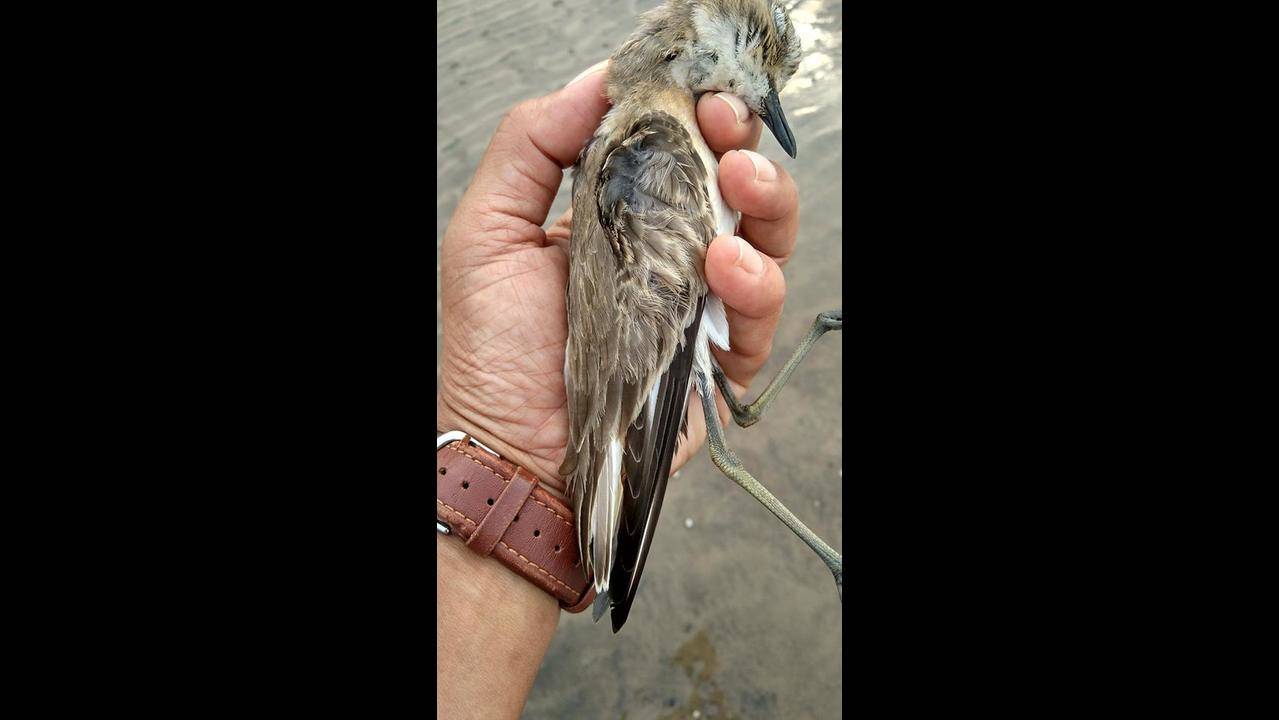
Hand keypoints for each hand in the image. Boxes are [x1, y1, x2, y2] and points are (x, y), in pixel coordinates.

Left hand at [439, 62, 799, 490]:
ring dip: (762, 208)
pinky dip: (756, 285)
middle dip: (740, 149)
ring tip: (735, 196)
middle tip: (727, 134)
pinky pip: (760, 317)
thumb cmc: (491, 354)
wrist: (507, 451)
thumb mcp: (488, 230)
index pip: (673, 151)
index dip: (695, 116)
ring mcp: (694, 308)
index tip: (698, 95)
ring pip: (765, 243)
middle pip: (732, 189)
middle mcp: (663, 258)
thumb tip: (595, 80)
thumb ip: (532, 145)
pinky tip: (725, 269)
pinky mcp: (716, 361)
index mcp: (613, 218)